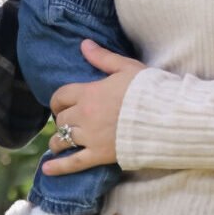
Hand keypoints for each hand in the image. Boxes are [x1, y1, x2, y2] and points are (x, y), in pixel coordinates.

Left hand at [39, 43, 144, 172]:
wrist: (166, 116)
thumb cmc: (149, 89)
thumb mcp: (126, 68)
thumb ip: (103, 58)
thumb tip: (84, 44)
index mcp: (89, 93)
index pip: (61, 96)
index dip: (58, 101)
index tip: (61, 105)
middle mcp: (85, 115)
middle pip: (61, 119)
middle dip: (62, 121)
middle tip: (67, 124)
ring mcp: (91, 137)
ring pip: (63, 140)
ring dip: (58, 142)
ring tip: (58, 144)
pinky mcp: (100, 155)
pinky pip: (74, 163)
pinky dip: (59, 167)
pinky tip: (47, 170)